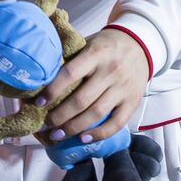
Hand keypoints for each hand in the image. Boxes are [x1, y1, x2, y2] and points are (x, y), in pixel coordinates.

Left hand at [38, 28, 148, 143]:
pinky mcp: (133, 101)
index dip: (53, 90)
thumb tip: (42, 76)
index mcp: (97, 53)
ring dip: (74, 128)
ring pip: (96, 114)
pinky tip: (83, 138)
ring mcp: (123, 87)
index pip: (70, 73)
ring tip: (57, 135)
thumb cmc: (107, 46)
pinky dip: (99, 133)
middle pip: (81, 100)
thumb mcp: (89, 43)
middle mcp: (111, 70)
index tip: (39, 103)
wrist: (141, 45)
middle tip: (44, 125)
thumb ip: (71, 57)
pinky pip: (116, 123)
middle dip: (59, 117)